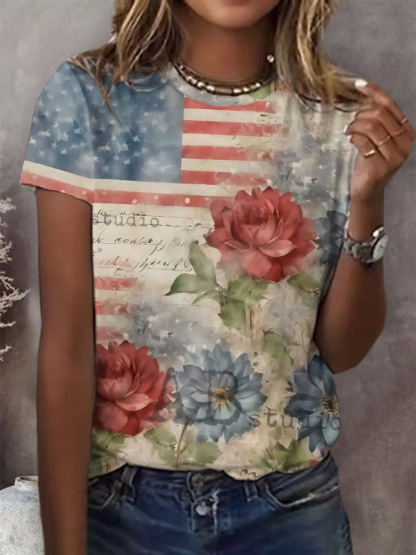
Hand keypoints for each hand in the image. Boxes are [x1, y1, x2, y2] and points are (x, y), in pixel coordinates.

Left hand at [344, 80, 414, 202]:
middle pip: (380, 115)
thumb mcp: (377, 137)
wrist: (368, 189)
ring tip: (348, 131)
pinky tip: (349, 138)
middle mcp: (405, 143)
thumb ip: (377, 119)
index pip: (391, 106)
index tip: (358, 85)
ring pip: (371, 127)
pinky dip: (354, 137)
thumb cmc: (371, 160)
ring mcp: (394, 156)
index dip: (374, 93)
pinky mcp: (380, 166)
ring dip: (355, 125)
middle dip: (361, 114)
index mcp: (407, 132)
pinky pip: (364, 142)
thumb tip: (365, 95)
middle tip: (352, 122)